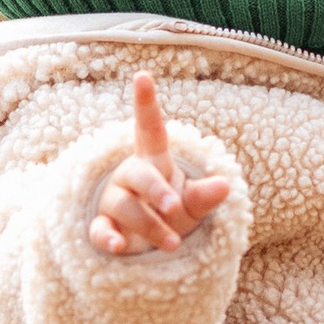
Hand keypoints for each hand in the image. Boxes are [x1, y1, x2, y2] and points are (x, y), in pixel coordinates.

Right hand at [90, 71, 234, 254]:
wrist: (150, 246)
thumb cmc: (173, 215)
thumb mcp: (193, 204)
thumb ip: (205, 196)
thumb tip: (224, 185)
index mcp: (154, 162)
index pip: (149, 128)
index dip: (146, 103)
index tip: (143, 76)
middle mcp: (130, 177)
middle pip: (138, 174)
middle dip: (156, 190)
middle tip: (175, 206)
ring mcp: (114, 200)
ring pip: (124, 205)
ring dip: (150, 225)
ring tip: (174, 244)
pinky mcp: (103, 227)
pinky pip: (99, 229)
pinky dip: (107, 238)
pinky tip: (119, 247)